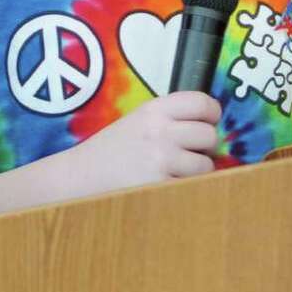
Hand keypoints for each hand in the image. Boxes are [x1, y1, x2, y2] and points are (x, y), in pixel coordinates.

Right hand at [70, 91, 222, 190]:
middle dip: (204, 146)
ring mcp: (161, 159)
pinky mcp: (160, 186)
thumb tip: (212, 127)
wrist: (79, 177)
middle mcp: (160, 130)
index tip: (207, 123)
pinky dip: (184, 189)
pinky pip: (192, 187)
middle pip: (210, 134)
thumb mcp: (138, 121)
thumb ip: (171, 119)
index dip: (211, 114)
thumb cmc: (112, 151)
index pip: (202, 102)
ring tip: (175, 172)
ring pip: (206, 164)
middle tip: (189, 153)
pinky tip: (165, 187)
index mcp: (154, 110)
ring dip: (197, 172)